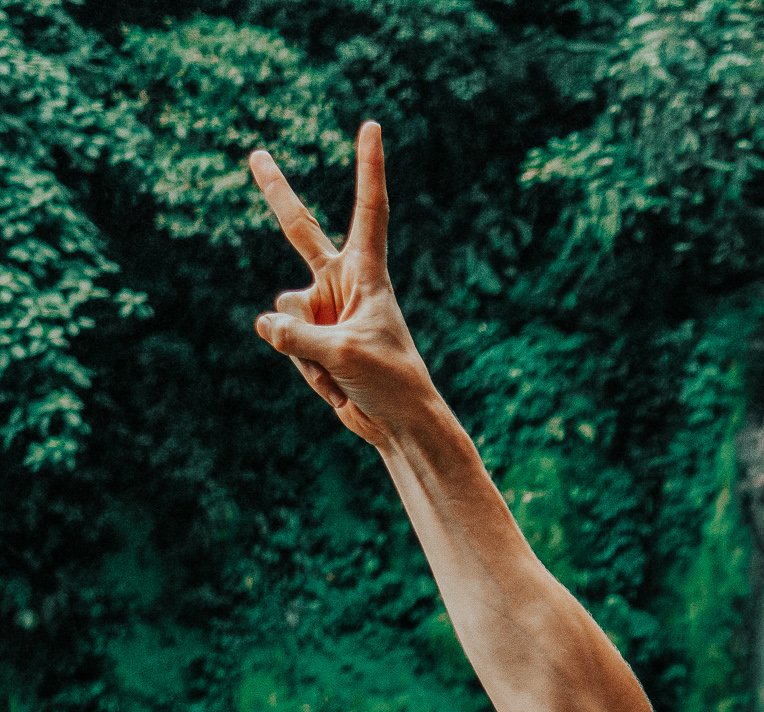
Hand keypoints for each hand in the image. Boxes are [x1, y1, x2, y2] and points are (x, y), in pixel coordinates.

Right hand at [248, 122, 435, 448]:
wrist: (398, 423)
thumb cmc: (388, 381)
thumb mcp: (343, 352)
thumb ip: (298, 333)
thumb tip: (265, 325)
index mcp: (367, 274)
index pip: (368, 210)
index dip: (368, 168)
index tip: (372, 126)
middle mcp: (342, 284)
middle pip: (300, 231)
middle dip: (277, 193)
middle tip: (255, 154)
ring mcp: (323, 310)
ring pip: (284, 314)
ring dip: (305, 348)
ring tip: (340, 368)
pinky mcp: (310, 339)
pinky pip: (283, 341)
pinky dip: (303, 366)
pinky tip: (332, 380)